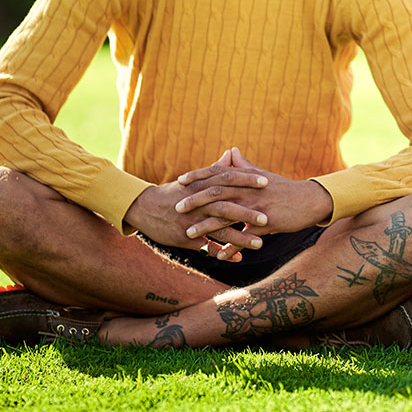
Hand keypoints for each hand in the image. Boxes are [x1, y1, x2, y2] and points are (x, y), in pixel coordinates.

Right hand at [122, 179, 255, 252]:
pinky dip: (223, 252)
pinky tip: (239, 258)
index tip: (267, 181)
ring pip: (219, 229)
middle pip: (225, 206)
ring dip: (240, 237)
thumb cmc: (173, 192)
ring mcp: (191, 221)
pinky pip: (207, 246)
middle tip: (268, 218)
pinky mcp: (185, 237)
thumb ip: (215, 168)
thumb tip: (231, 153)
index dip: (247, 180)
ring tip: (260, 244)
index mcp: (201, 185)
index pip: (227, 179)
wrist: (144, 208)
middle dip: (247, 212)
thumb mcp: (193, 179)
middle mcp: (197, 202)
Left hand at [173, 148, 333, 259]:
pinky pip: (244, 237)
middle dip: (195, 200)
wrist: (309, 201)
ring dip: (206, 226)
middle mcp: (249, 190)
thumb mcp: (262, 175)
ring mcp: (257, 207)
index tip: (180, 180)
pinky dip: (230, 247)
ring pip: (227, 216)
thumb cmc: (283, 188)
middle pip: (217, 192)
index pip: (218, 172)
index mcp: (247, 178)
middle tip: (176, 208)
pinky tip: (218, 255)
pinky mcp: (267, 224)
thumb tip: (231, 151)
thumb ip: (243, 165)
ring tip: (189, 234)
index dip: (198, 176)